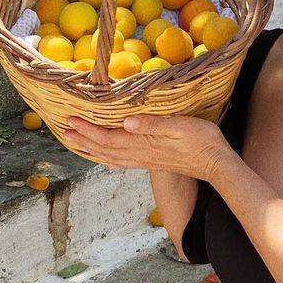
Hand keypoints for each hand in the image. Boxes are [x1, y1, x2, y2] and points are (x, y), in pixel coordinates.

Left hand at [61, 111, 229, 182]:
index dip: (88, 129)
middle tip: (65, 129)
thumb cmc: (203, 141)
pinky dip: (108, 159)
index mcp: (145, 143)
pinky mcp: (152, 162)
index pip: (109, 137)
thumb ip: (153, 125)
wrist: (217, 164)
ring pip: (111, 157)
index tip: (72, 119)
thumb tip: (126, 122)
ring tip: (76, 142)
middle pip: (105, 148)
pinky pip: (123, 162)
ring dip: (92, 149)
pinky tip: (103, 158)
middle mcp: (141, 154)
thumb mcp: (181, 126)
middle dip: (83, 139)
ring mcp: (146, 160)